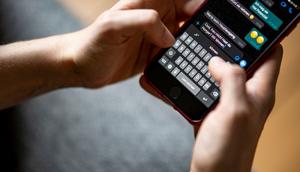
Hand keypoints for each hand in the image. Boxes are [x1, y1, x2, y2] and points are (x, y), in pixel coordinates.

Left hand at [61, 0, 203, 87]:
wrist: (82, 68)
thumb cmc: (92, 44)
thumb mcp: (113, 26)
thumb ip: (143, 22)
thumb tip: (170, 36)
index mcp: (146, 3)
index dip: (196, 2)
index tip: (211, 10)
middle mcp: (154, 18)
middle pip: (187, 13)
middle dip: (202, 21)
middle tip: (216, 34)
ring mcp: (155, 36)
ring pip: (184, 34)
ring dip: (195, 40)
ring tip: (208, 49)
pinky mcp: (153, 53)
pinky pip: (174, 52)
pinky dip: (184, 55)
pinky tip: (191, 61)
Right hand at [140, 45, 282, 171]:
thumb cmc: (228, 151)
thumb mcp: (234, 110)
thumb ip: (230, 79)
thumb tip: (219, 61)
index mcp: (259, 92)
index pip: (270, 55)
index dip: (260, 39)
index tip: (242, 30)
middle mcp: (247, 96)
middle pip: (244, 62)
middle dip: (229, 50)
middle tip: (212, 43)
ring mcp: (231, 103)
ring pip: (224, 75)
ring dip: (212, 66)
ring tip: (198, 59)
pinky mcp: (216, 111)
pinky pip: (210, 89)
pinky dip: (200, 82)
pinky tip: (189, 80)